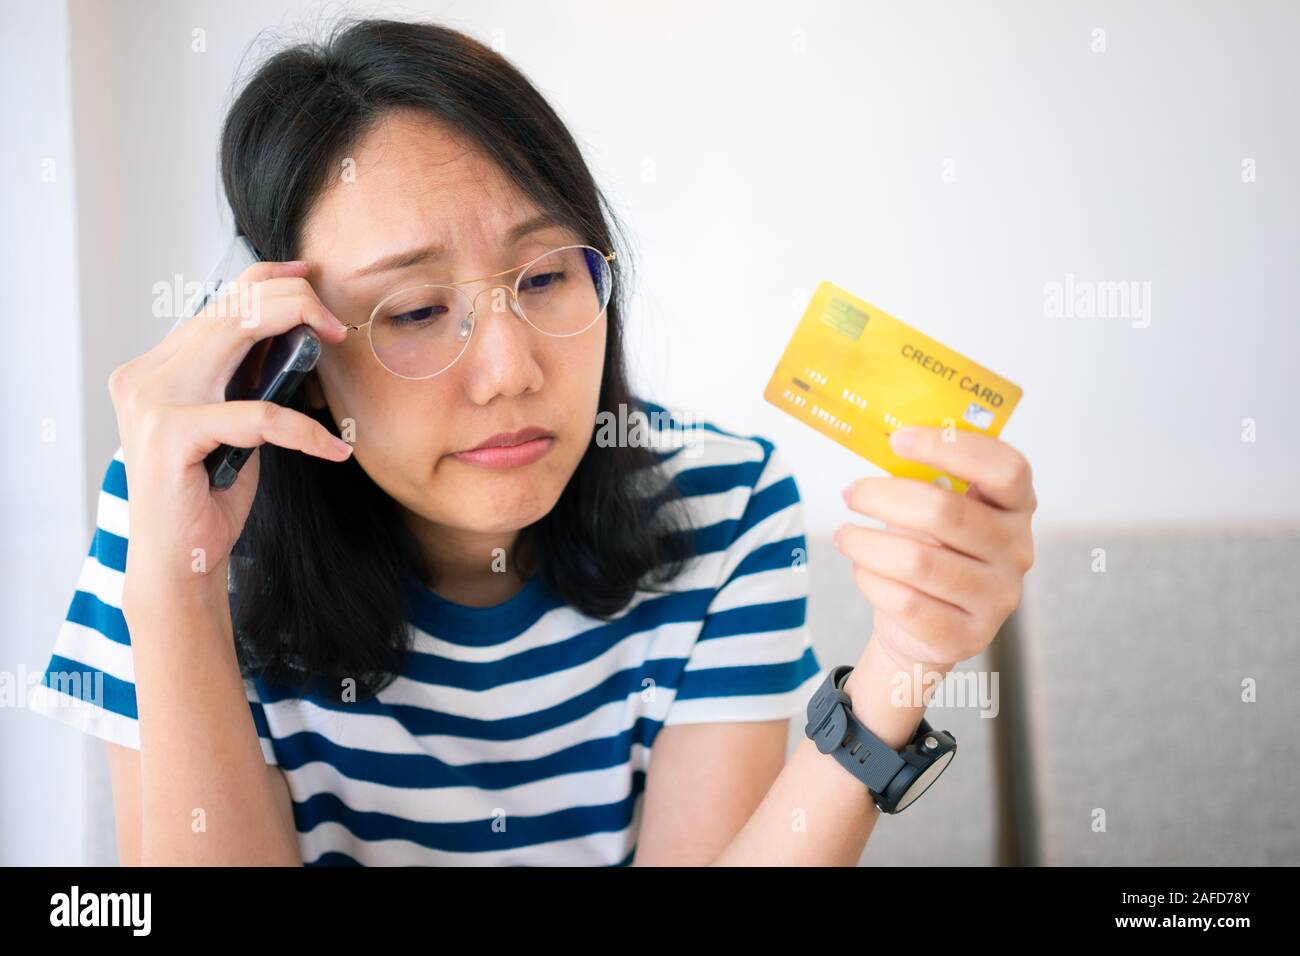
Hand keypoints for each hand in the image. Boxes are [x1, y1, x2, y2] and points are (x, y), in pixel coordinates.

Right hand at [109, 259, 352, 596]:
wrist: (180, 560)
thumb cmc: (211, 494)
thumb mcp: (233, 425)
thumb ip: (246, 381)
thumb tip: (300, 338)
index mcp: (156, 367)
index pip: (214, 302)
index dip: (264, 278)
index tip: (308, 275)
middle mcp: (145, 374)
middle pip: (229, 308)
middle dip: (292, 300)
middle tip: (338, 323)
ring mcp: (151, 400)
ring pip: (235, 335)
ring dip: (297, 329)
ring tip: (338, 344)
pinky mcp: (170, 433)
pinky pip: (256, 414)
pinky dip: (302, 429)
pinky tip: (331, 448)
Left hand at [835, 426, 1036, 666]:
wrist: (921, 628)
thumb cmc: (927, 551)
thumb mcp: (932, 510)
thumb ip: (923, 480)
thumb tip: (886, 444)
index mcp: (1016, 507)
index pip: (1005, 468)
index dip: (952, 447)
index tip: (898, 439)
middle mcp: (1018, 551)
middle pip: (947, 512)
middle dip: (884, 496)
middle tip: (851, 492)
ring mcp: (997, 598)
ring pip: (916, 560)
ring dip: (865, 542)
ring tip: (843, 534)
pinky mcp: (968, 636)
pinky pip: (905, 602)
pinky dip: (871, 580)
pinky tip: (862, 569)